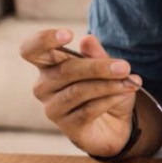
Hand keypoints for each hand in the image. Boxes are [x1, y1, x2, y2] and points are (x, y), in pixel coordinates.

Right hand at [20, 27, 142, 157]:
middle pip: (64, 71)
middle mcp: (44, 87)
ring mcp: (53, 109)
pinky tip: (124, 94)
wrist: (114, 124)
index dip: (44, 40)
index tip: (69, 34)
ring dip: (108, 85)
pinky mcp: (68, 127)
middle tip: (124, 66)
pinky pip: (88, 110)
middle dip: (97, 67)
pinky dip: (109, 100)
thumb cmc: (104, 89)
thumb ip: (96, 54)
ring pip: (78, 91)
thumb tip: (88, 39)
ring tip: (130, 82)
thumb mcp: (106, 67)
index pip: (31, 50)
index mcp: (48, 65)